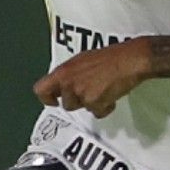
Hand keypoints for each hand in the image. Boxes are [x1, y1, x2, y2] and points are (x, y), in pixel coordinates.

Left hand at [34, 40, 152, 118]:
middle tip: (90, 90)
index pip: (41, 90)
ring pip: (82, 108)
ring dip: (91, 103)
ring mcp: (81, 93)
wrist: (128, 60)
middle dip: (78, 101)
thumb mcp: (81, 60)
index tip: (53, 101)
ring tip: (102, 90)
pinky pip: (97, 112)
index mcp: (63, 71)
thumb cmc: (108, 57)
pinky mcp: (95, 102)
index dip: (47, 98)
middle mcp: (68, 83)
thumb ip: (69, 74)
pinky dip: (105, 107)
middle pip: (66, 103)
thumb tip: (64, 83)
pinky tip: (111, 95)